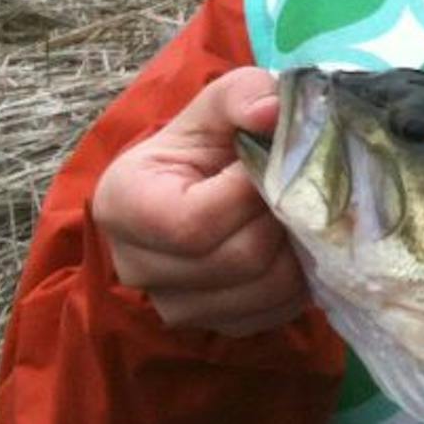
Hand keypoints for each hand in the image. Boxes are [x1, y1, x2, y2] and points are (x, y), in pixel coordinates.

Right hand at [91, 67, 307, 335]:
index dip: (248, 194)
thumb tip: (271, 110)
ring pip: (264, 290)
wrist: (197, 187)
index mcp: (123, 206)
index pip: (195, 223)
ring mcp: (176, 306)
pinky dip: (300, 280)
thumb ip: (240, 95)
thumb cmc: (203, 145)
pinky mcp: (217, 327)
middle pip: (237, 259)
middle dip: (281, 219)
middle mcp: (138, 267)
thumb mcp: (215, 107)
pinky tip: (295, 245)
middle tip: (297, 189)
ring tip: (298, 214)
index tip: (267, 165)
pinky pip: (276, 313)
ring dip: (299, 250)